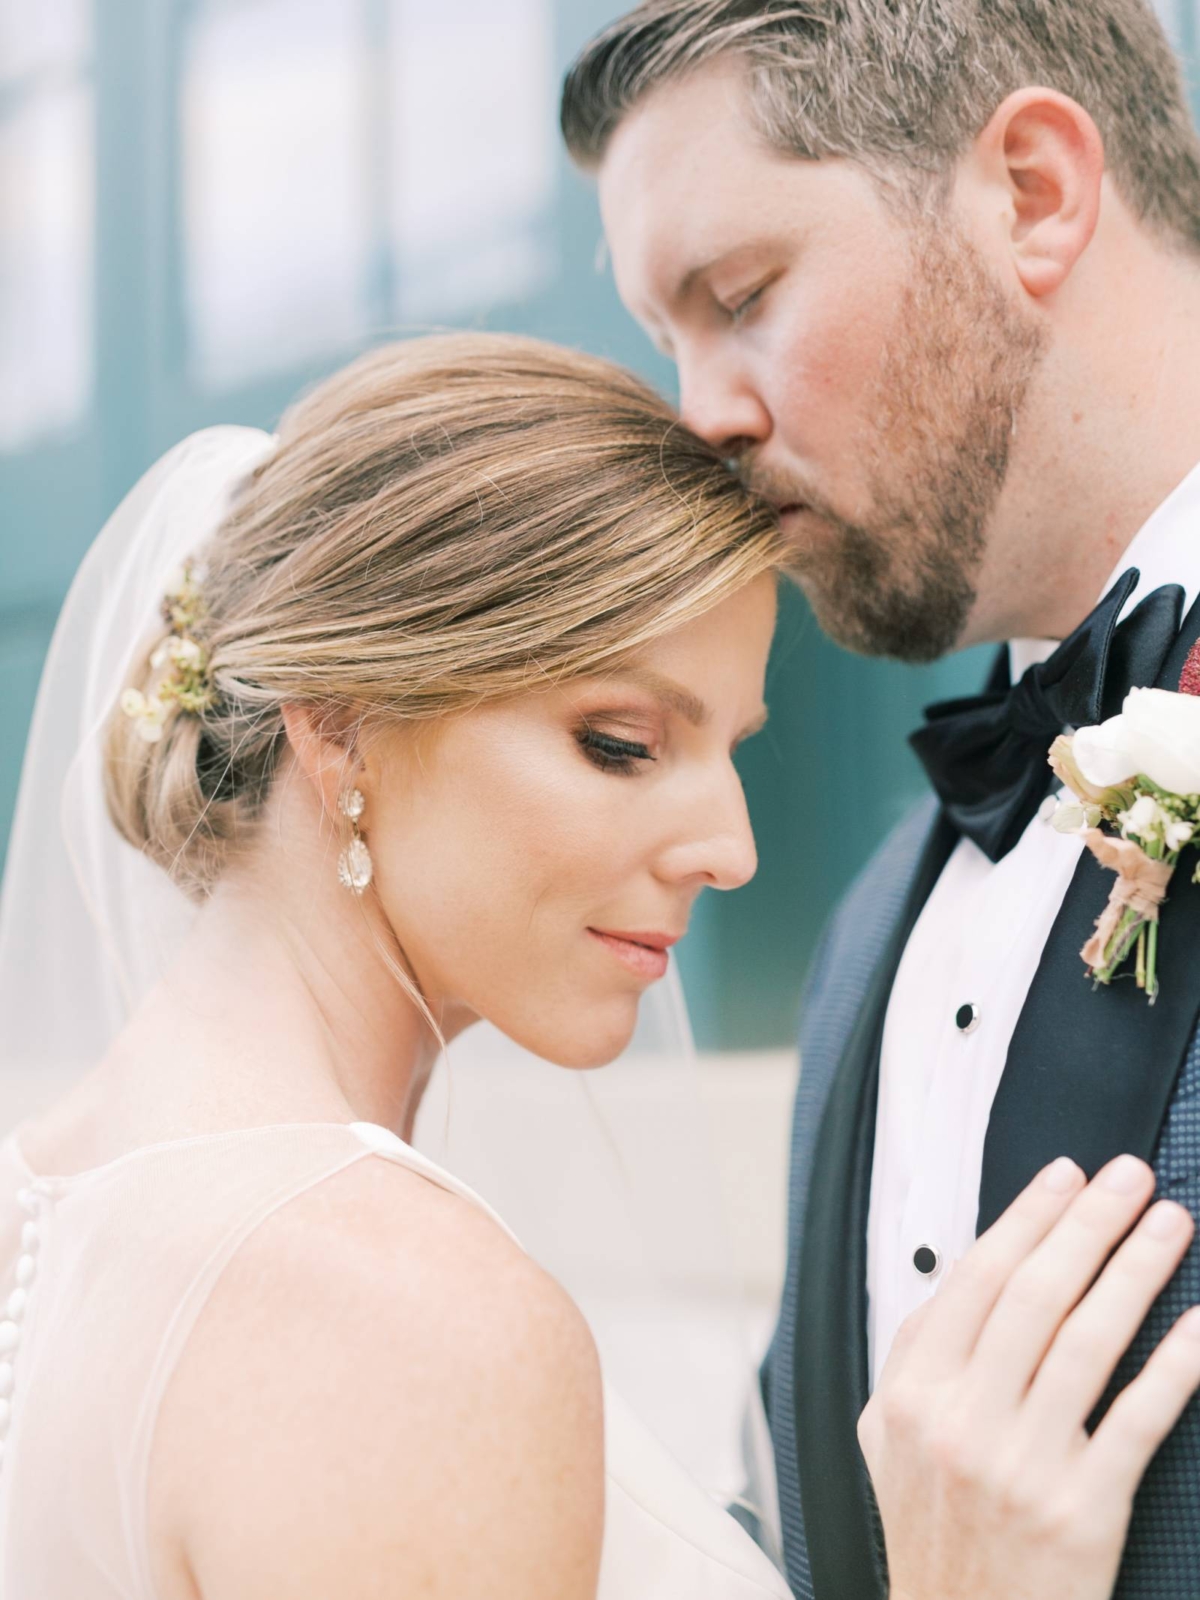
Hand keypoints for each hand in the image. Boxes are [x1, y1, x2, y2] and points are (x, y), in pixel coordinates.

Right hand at [858, 1155, 1199, 1599]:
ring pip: (1089, 1342)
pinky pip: (1138, 1420)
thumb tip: (966, 1274)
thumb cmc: (934, 1533)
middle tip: (1131, 1176)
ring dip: (1136, 1271)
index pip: (978, 1277)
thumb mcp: (890, 1438)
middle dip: (1090, 1223)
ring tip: (1170, 1223)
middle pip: (1036, 1295)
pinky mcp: (1083, 1512)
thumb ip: (917, 1353)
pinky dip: (1173, 1365)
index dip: (1028, 1217)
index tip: (1067, 1175)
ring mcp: (1022, 1466)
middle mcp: (962, 1421)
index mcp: (914, 1393)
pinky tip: (1197, 1324)